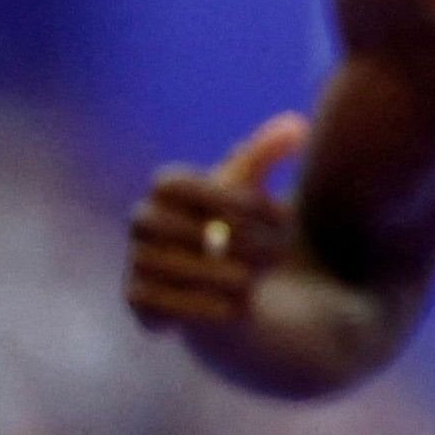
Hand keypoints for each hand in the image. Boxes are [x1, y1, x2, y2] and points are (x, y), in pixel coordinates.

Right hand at [124, 114, 305, 333]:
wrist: (221, 276)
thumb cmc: (237, 220)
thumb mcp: (253, 185)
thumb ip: (269, 152)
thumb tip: (298, 126)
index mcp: (165, 188)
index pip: (179, 185)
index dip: (230, 199)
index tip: (281, 214)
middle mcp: (142, 220)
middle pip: (175, 226)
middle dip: (230, 240)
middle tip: (276, 253)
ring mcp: (136, 259)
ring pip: (170, 266)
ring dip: (217, 274)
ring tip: (254, 280)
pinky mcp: (137, 299)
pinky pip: (161, 303)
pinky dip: (201, 306)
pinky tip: (238, 308)